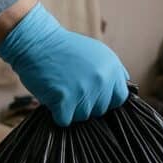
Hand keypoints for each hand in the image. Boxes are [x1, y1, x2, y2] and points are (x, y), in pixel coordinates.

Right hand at [0, 2, 127, 125]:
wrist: (36, 41)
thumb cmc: (65, 49)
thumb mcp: (97, 52)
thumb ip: (113, 72)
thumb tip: (125, 88)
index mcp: (112, 69)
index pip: (119, 99)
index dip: (106, 101)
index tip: (94, 96)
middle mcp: (102, 80)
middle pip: (100, 111)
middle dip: (86, 105)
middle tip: (71, 90)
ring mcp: (84, 90)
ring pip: (83, 117)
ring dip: (71, 110)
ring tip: (62, 91)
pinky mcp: (64, 99)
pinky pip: (65, 120)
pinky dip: (58, 114)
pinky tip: (53, 99)